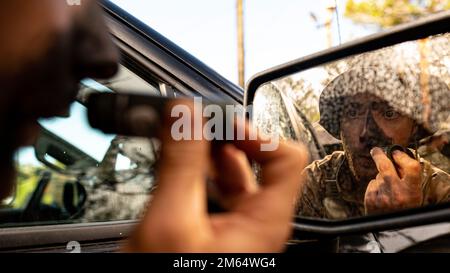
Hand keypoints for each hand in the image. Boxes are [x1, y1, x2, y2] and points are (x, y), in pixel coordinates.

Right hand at [123, 100, 307, 252]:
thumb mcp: (171, 222)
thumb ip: (181, 164)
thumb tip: (185, 115)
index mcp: (265, 221)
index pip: (286, 157)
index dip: (255, 133)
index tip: (220, 125)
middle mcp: (257, 224)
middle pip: (258, 162)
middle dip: (225, 140)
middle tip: (194, 130)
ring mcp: (237, 229)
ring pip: (235, 177)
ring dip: (209, 156)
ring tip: (182, 146)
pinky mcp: (216, 232)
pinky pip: (217, 192)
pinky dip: (198, 174)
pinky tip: (177, 172)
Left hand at [364, 147, 422, 214]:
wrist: (392, 229)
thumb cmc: (406, 207)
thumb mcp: (414, 194)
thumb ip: (408, 177)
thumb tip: (395, 156)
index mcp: (411, 192)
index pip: (411, 167)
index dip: (402, 157)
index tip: (396, 152)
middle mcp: (396, 194)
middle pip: (385, 166)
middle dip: (379, 155)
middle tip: (376, 150)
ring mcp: (381, 197)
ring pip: (378, 177)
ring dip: (382, 179)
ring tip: (388, 191)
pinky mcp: (370, 200)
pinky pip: (372, 185)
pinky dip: (376, 186)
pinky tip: (381, 196)